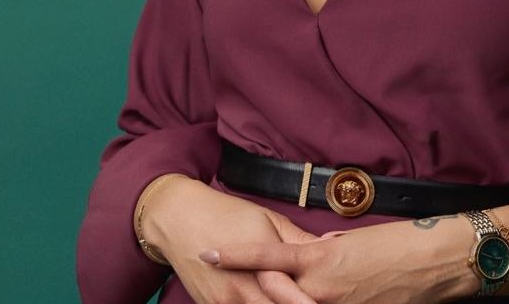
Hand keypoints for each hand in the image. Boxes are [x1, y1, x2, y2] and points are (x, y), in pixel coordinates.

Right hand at [138, 175, 319, 303]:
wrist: (180, 219)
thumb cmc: (227, 214)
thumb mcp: (268, 220)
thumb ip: (298, 241)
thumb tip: (329, 247)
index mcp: (261, 262)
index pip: (289, 295)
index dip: (306, 303)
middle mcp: (242, 287)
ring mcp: (224, 302)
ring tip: (292, 301)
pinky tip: (261, 300)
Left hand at [200, 214, 479, 303]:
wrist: (434, 260)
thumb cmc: (399, 242)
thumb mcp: (356, 240)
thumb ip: (330, 250)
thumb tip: (316, 252)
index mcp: (319, 257)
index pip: (267, 255)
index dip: (236, 255)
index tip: (208, 253)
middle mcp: (320, 287)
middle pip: (272, 291)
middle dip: (248, 290)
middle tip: (214, 276)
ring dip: (276, 298)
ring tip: (280, 286)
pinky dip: (298, 301)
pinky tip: (293, 297)